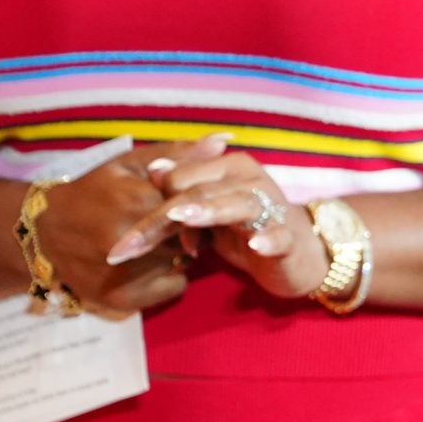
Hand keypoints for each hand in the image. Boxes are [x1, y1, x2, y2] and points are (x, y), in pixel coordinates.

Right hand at [27, 147, 194, 317]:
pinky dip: (172, 274)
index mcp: (134, 201)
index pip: (194, 203)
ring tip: (163, 237)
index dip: (200, 202)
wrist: (44, 233)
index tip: (196, 199)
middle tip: (184, 219)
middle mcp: (130, 241)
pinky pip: (174, 286)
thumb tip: (223, 141)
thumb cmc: (93, 191)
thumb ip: (178, 153)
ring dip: (183, 249)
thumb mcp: (129, 164)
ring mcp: (124, 275)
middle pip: (192, 235)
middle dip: (195, 226)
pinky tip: (154, 261)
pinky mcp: (121, 301)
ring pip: (183, 260)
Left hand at [109, 138, 327, 301]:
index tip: (127, 243)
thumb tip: (153, 169)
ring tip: (183, 219)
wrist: (297, 253)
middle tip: (124, 248)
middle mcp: (249, 179)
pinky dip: (268, 239)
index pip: (179, 180)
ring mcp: (270, 206)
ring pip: (237, 204)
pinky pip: (278, 235)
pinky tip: (256, 246)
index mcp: (227, 168)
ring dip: (212, 210)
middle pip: (197, 194)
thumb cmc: (244, 229)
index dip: (151, 208)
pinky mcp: (288, 237)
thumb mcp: (207, 213)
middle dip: (161, 221)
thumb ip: (181, 194)